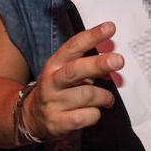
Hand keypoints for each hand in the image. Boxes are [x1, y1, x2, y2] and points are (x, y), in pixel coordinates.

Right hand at [23, 22, 122, 140]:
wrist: (32, 117)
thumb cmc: (59, 89)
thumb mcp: (67, 72)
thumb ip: (89, 63)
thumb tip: (114, 57)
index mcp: (55, 64)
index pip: (74, 46)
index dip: (92, 36)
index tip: (110, 27)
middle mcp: (52, 81)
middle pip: (75, 70)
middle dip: (98, 64)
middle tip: (118, 60)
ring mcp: (53, 103)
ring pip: (87, 95)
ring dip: (104, 96)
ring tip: (108, 99)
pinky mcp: (57, 122)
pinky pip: (86, 117)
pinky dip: (96, 114)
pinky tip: (94, 112)